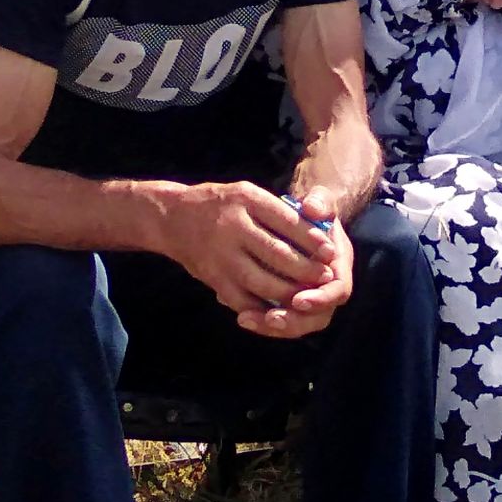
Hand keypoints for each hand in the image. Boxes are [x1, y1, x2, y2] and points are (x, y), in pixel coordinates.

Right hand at [160, 181, 339, 319]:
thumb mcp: (247, 193)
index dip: (311, 238)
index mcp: (245, 199)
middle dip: (305, 269)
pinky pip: (242, 298)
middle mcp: (232, 226)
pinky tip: (281, 309)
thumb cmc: (220, 203)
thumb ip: (277, 210)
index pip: (286, 220)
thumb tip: (316, 228)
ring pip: (261, 281)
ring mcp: (220, 254)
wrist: (172, 218)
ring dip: (289, 292)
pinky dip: (263, 307)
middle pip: (277, 253)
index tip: (330, 251)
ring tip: (308, 294)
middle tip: (326, 277)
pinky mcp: (212, 277)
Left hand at [237, 187, 353, 338]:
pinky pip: (279, 320)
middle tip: (271, 319)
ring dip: (273, 326)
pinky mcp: (288, 303)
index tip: (298, 299)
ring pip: (296, 324)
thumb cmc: (312, 211)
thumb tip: (313, 209)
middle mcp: (326, 287)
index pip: (338, 291)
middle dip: (294, 321)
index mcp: (338, 266)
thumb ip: (320, 202)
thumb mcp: (319, 201)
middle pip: (317, 317)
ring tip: (247, 319)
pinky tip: (240, 314)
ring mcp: (308, 298)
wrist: (303, 219)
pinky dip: (261, 320)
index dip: (321, 299)